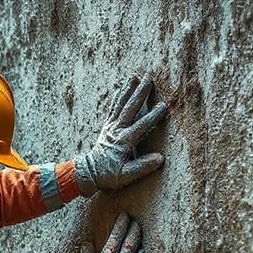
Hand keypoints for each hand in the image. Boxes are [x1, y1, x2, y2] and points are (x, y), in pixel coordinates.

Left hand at [74, 75, 167, 196]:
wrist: (88, 173)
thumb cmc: (108, 176)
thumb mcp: (126, 176)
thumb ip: (142, 167)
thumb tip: (160, 159)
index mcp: (124, 142)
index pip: (142, 126)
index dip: (153, 116)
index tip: (163, 105)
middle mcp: (117, 130)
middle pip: (130, 108)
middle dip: (140, 93)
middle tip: (149, 79)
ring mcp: (111, 127)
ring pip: (120, 104)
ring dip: (128, 90)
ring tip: (135, 76)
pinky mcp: (107, 126)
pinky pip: (113, 108)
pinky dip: (117, 97)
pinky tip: (121, 88)